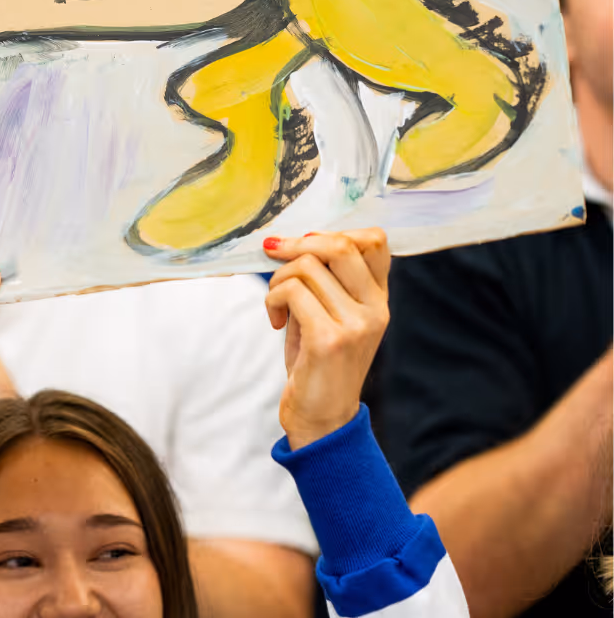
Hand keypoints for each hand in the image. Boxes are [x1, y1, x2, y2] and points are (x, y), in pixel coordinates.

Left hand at [263, 229, 389, 449]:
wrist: (322, 419)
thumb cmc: (318, 362)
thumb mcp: (330, 313)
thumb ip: (325, 278)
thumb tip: (292, 239)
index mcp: (378, 299)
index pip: (374, 241)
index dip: (333, 232)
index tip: (304, 245)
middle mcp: (375, 309)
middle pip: (339, 245)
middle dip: (297, 244)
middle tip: (275, 256)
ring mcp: (356, 324)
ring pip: (306, 267)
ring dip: (277, 280)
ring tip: (277, 305)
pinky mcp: (330, 339)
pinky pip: (291, 291)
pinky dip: (272, 300)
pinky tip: (276, 321)